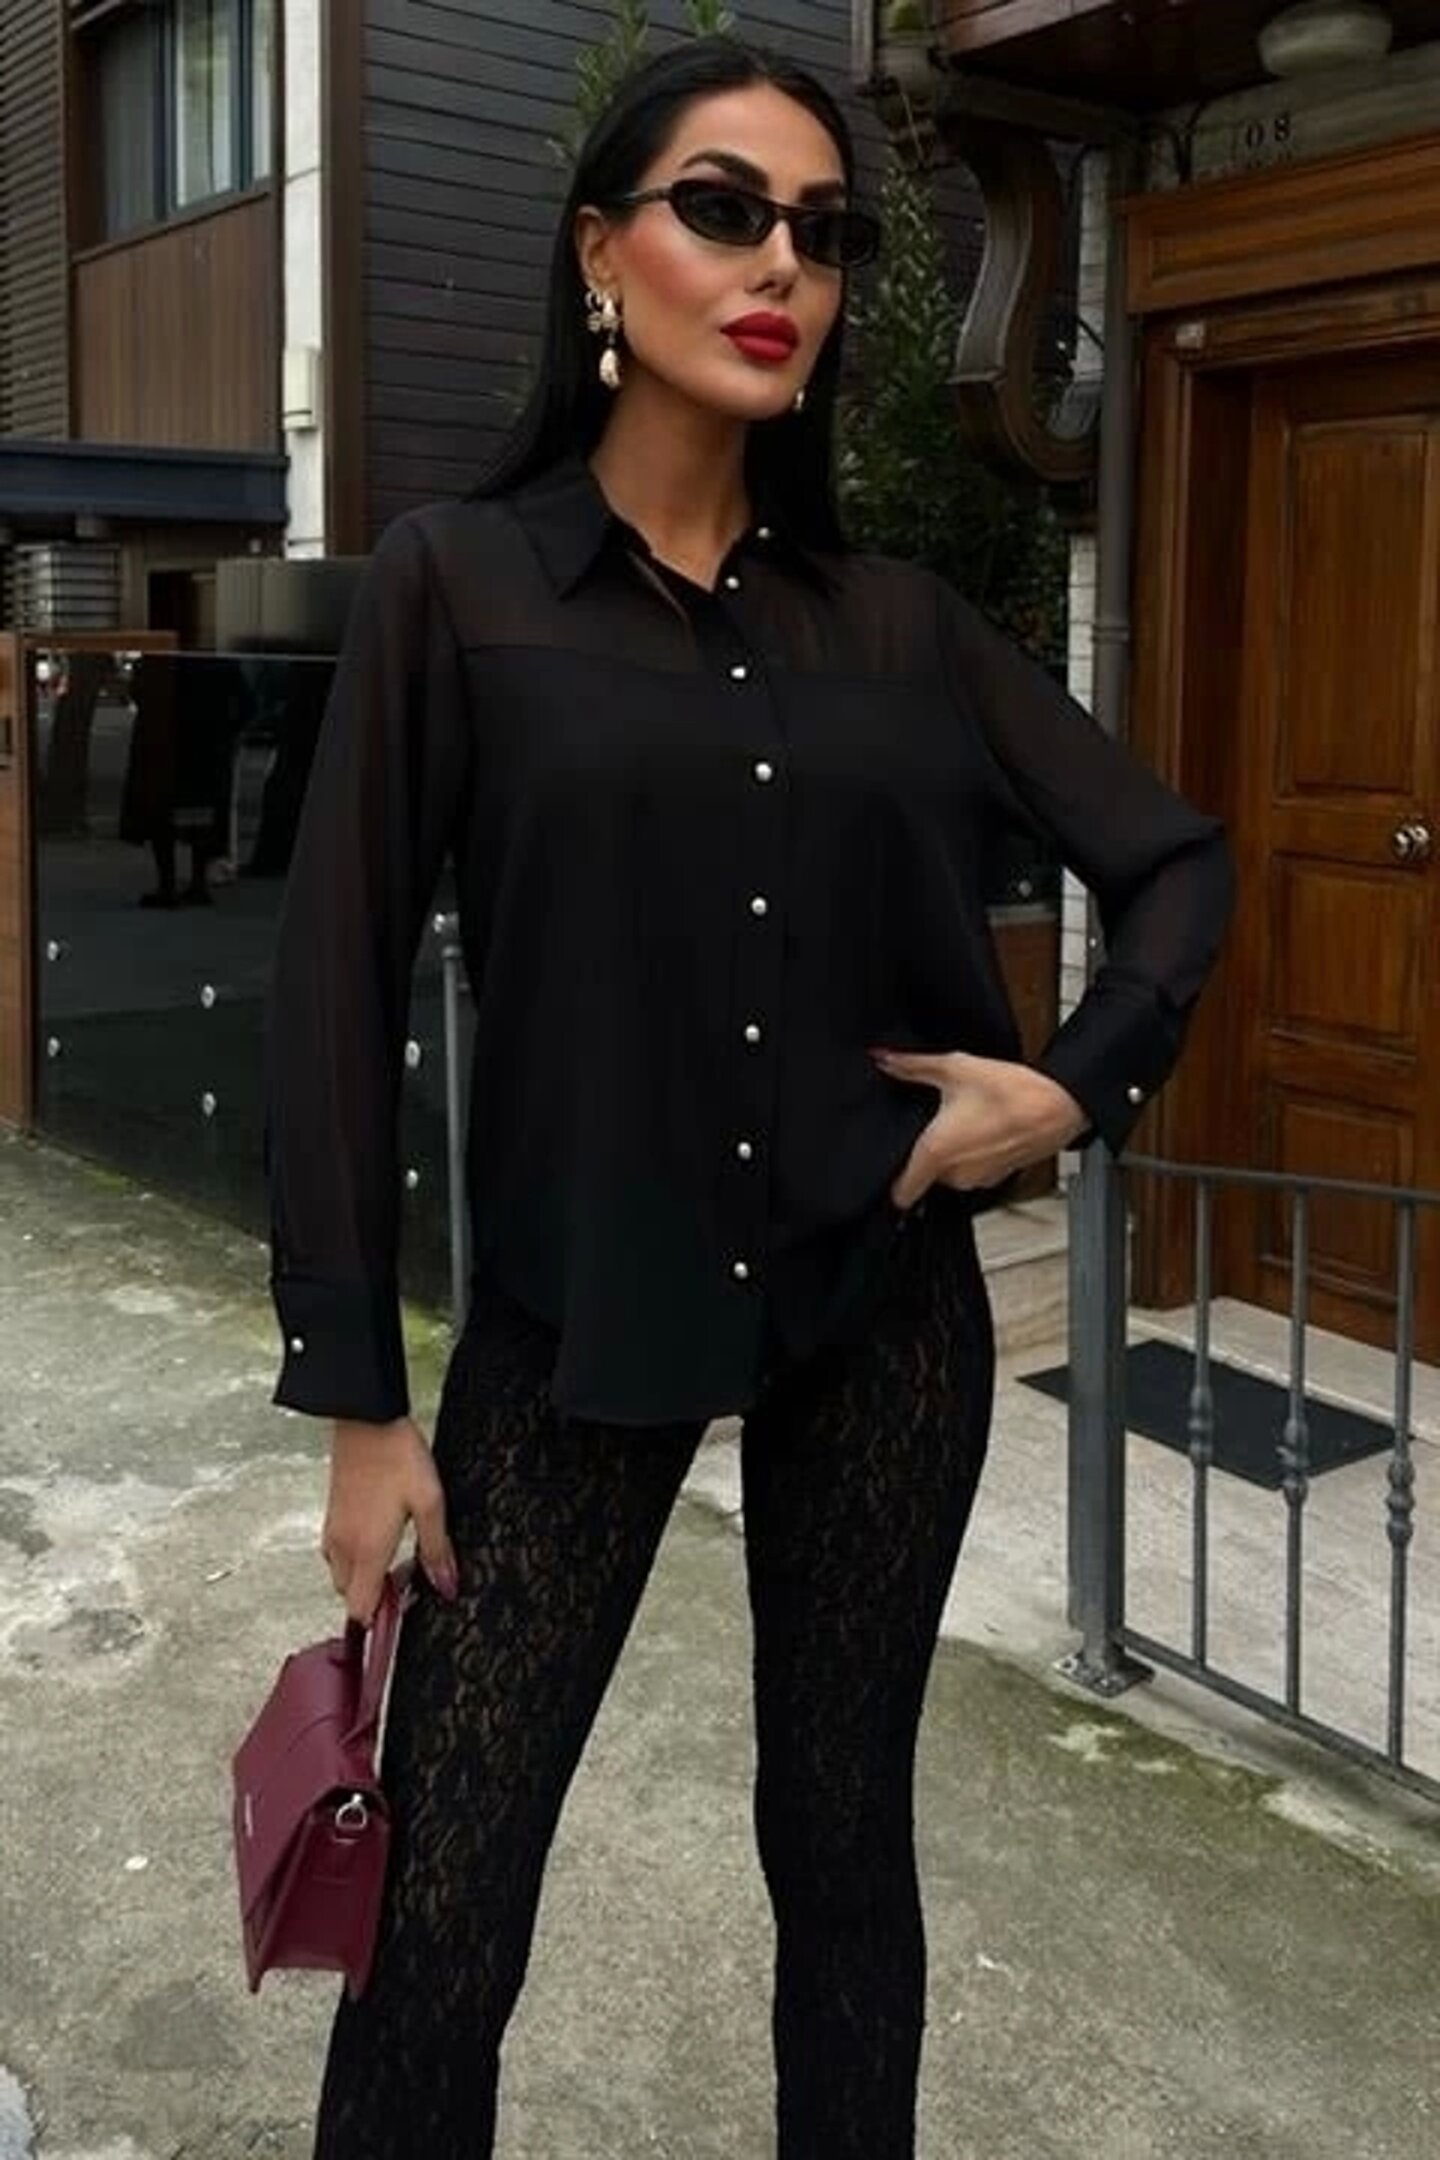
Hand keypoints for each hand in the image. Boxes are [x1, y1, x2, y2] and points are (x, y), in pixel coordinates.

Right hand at [322, 1416, 458, 1624]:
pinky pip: (338, 1550)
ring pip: (342, 1573)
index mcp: (367, 1550)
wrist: (366, 1419)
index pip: (359, 1610)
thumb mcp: (430, 1504)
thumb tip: (446, 1587)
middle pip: (350, 1595)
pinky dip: (356, 1555)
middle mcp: (343, 1545)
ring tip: (397, 1553)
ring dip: (365, 1575)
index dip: (379, 1620)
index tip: (403, 1609)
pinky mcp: (332, 1513)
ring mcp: (334, 1529)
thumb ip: (437, 1550)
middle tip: (407, 1578)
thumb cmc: (398, 1458)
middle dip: (374, 1596)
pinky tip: (380, 1532)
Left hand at [870, 1046, 1086, 1209]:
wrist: (1061, 1105)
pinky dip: (973, 1155)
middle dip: (924, 1154)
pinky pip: (973, 1170)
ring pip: (949, 1173)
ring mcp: (978, 1179)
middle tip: (934, 1123)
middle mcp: (955, 1174)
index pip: (899, 1194)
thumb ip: (912, 1066)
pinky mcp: (997, 1177)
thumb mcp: (955, 1067)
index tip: (889, 1164)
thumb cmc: (1013, 1091)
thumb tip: (883, 1059)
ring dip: (951, 1154)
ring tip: (962, 1122)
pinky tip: (982, 1129)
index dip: (890, 1182)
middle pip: (923, 1176)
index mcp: (936, 1153)